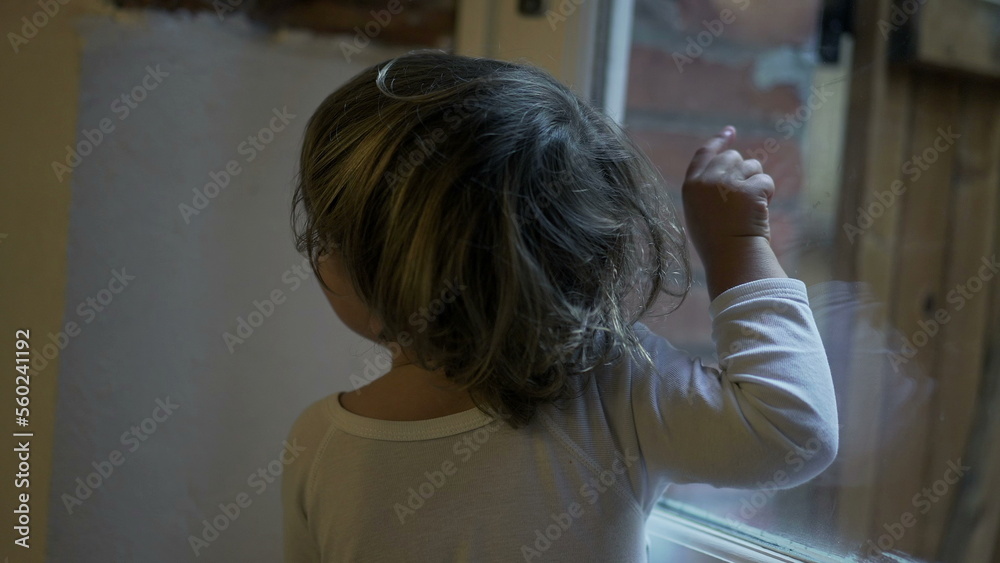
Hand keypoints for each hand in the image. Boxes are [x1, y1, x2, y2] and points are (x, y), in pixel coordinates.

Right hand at [681, 126, 785, 299]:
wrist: (730, 257)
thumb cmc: (716, 242)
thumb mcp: (700, 213)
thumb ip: (706, 190)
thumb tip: (729, 169)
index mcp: (691, 187)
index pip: (704, 153)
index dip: (718, 141)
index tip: (729, 131)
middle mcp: (707, 180)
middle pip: (732, 157)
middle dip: (743, 171)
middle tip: (745, 195)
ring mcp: (728, 183)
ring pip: (752, 166)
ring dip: (756, 183)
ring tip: (749, 208)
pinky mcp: (749, 189)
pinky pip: (765, 181)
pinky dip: (767, 194)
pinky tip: (760, 210)